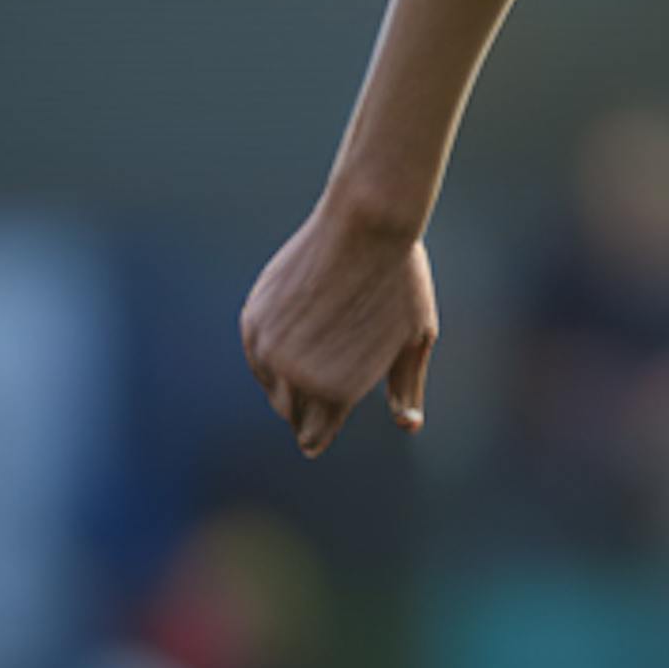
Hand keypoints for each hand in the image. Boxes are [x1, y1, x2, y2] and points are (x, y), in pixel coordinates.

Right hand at [241, 194, 438, 456]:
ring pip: (270, 386)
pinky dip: (271, 357)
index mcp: (338, 390)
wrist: (367, 225)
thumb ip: (406, 388)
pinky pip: (257, 355)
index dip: (318, 437)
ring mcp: (270, 347)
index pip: (315, 434)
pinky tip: (293, 344)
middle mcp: (296, 375)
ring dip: (286, 385)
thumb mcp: (415, 341)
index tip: (315, 442)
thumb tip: (407, 426)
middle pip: (290, 414)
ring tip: (309, 368)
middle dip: (304, 413)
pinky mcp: (253, 318)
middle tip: (315, 406)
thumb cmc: (400, 284)